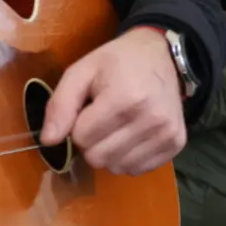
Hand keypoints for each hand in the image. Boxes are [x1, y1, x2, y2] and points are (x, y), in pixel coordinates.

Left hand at [41, 27, 187, 175]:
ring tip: (118, 127)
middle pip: (98, 158)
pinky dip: (129, 157)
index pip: (81, 137)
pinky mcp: (176, 144)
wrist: (163, 56)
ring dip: (109, 151)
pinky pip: (138, 169)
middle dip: (92, 142)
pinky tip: (133, 135)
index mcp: (125, 98)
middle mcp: (150, 119)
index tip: (89, 109)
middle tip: (101, 120)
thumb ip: (60, 104)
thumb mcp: (83, 70)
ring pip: (117, 167)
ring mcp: (166, 134)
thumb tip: (48, 140)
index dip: (78, 124)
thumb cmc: (118, 62)